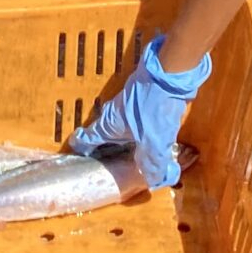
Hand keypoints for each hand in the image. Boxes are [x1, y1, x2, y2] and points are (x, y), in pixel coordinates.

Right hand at [68, 39, 208, 189]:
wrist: (170, 72)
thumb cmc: (154, 108)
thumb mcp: (154, 143)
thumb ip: (152, 165)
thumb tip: (154, 180)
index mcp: (107, 125)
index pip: (84, 142)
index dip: (81, 156)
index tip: (81, 168)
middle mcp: (113, 117)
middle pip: (103, 139)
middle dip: (106, 155)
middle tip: (111, 172)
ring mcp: (127, 109)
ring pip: (121, 132)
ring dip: (126, 146)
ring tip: (133, 162)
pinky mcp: (142, 103)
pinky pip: (136, 126)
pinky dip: (140, 136)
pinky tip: (151, 144)